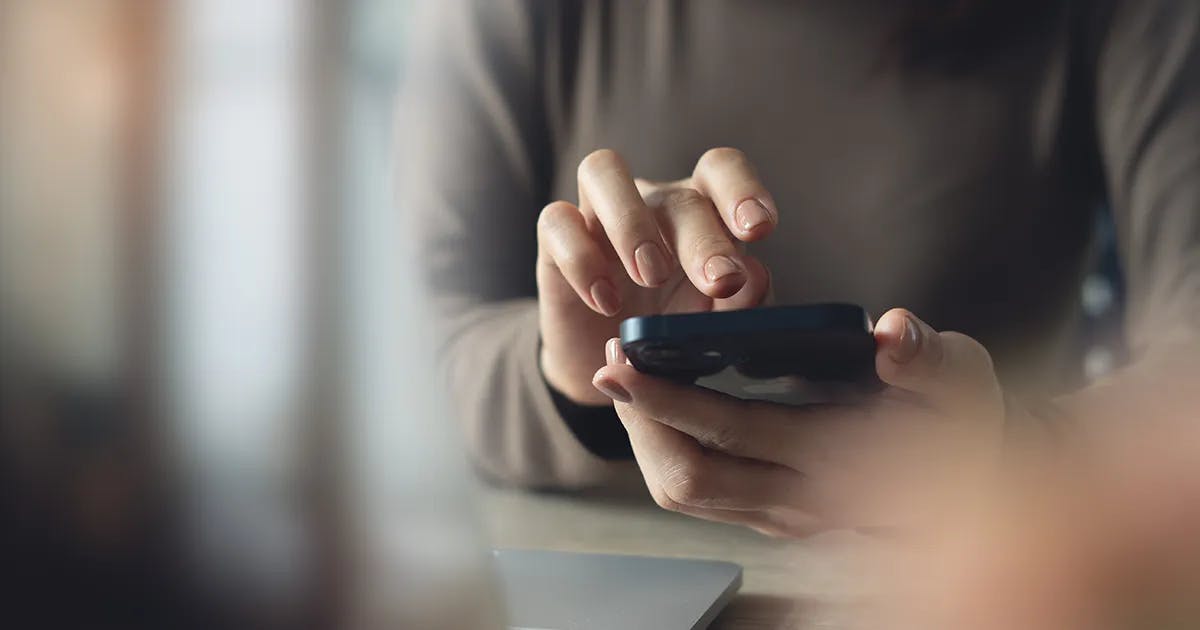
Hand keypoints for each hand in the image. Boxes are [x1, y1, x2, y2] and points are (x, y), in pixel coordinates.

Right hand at [538, 148, 773, 404]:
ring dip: (632, 223)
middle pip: (676, 193)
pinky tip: (604, 301)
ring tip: (650, 276)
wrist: (612, 367)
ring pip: (603, 170)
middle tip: (719, 282)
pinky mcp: (555, 241)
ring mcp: (599, 215)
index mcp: (701, 211)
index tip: (760, 229)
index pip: (720, 170)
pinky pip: (556, 221)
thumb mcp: (710, 327)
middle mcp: (651, 202)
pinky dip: (582, 259)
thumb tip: (755, 277)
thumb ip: (737, 307)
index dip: (742, 190)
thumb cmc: (672, 331)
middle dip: (702, 238)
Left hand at [590, 308, 1005, 535]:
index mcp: (841, 461)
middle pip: (688, 478)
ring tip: (626, 385)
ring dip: (648, 440)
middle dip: (640, 420)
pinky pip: (705, 497)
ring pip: (688, 495)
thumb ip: (928, 358)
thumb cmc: (966, 421)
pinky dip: (670, 454)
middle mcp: (802, 503)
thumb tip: (891, 334)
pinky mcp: (776, 517)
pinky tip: (661, 413)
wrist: (979, 486)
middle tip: (610, 365)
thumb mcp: (963, 380)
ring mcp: (785, 518)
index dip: (670, 397)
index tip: (626, 357)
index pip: (734, 433)